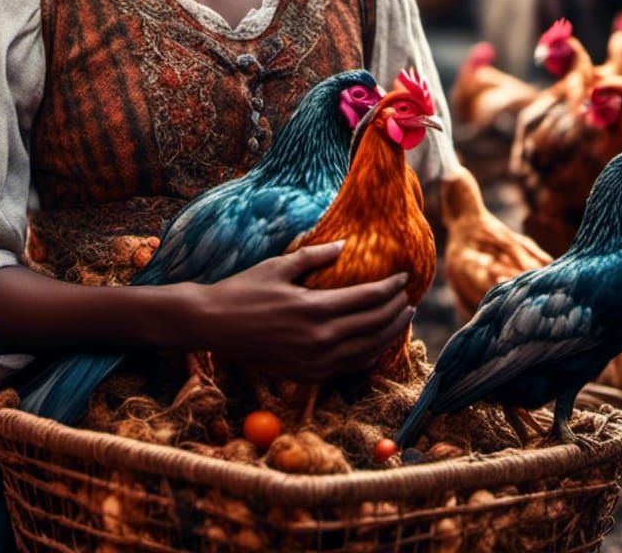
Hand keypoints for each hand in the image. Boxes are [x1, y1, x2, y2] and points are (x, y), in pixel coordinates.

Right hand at [183, 242, 413, 382]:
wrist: (213, 325)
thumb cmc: (243, 290)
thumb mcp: (278, 266)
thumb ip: (315, 257)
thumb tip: (345, 245)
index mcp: (315, 309)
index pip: (369, 299)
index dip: (392, 288)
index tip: (405, 278)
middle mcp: (320, 340)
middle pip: (375, 325)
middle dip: (398, 311)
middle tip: (409, 298)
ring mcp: (315, 362)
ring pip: (368, 350)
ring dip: (390, 334)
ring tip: (402, 319)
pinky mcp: (307, 375)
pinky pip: (350, 367)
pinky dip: (369, 355)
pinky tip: (376, 344)